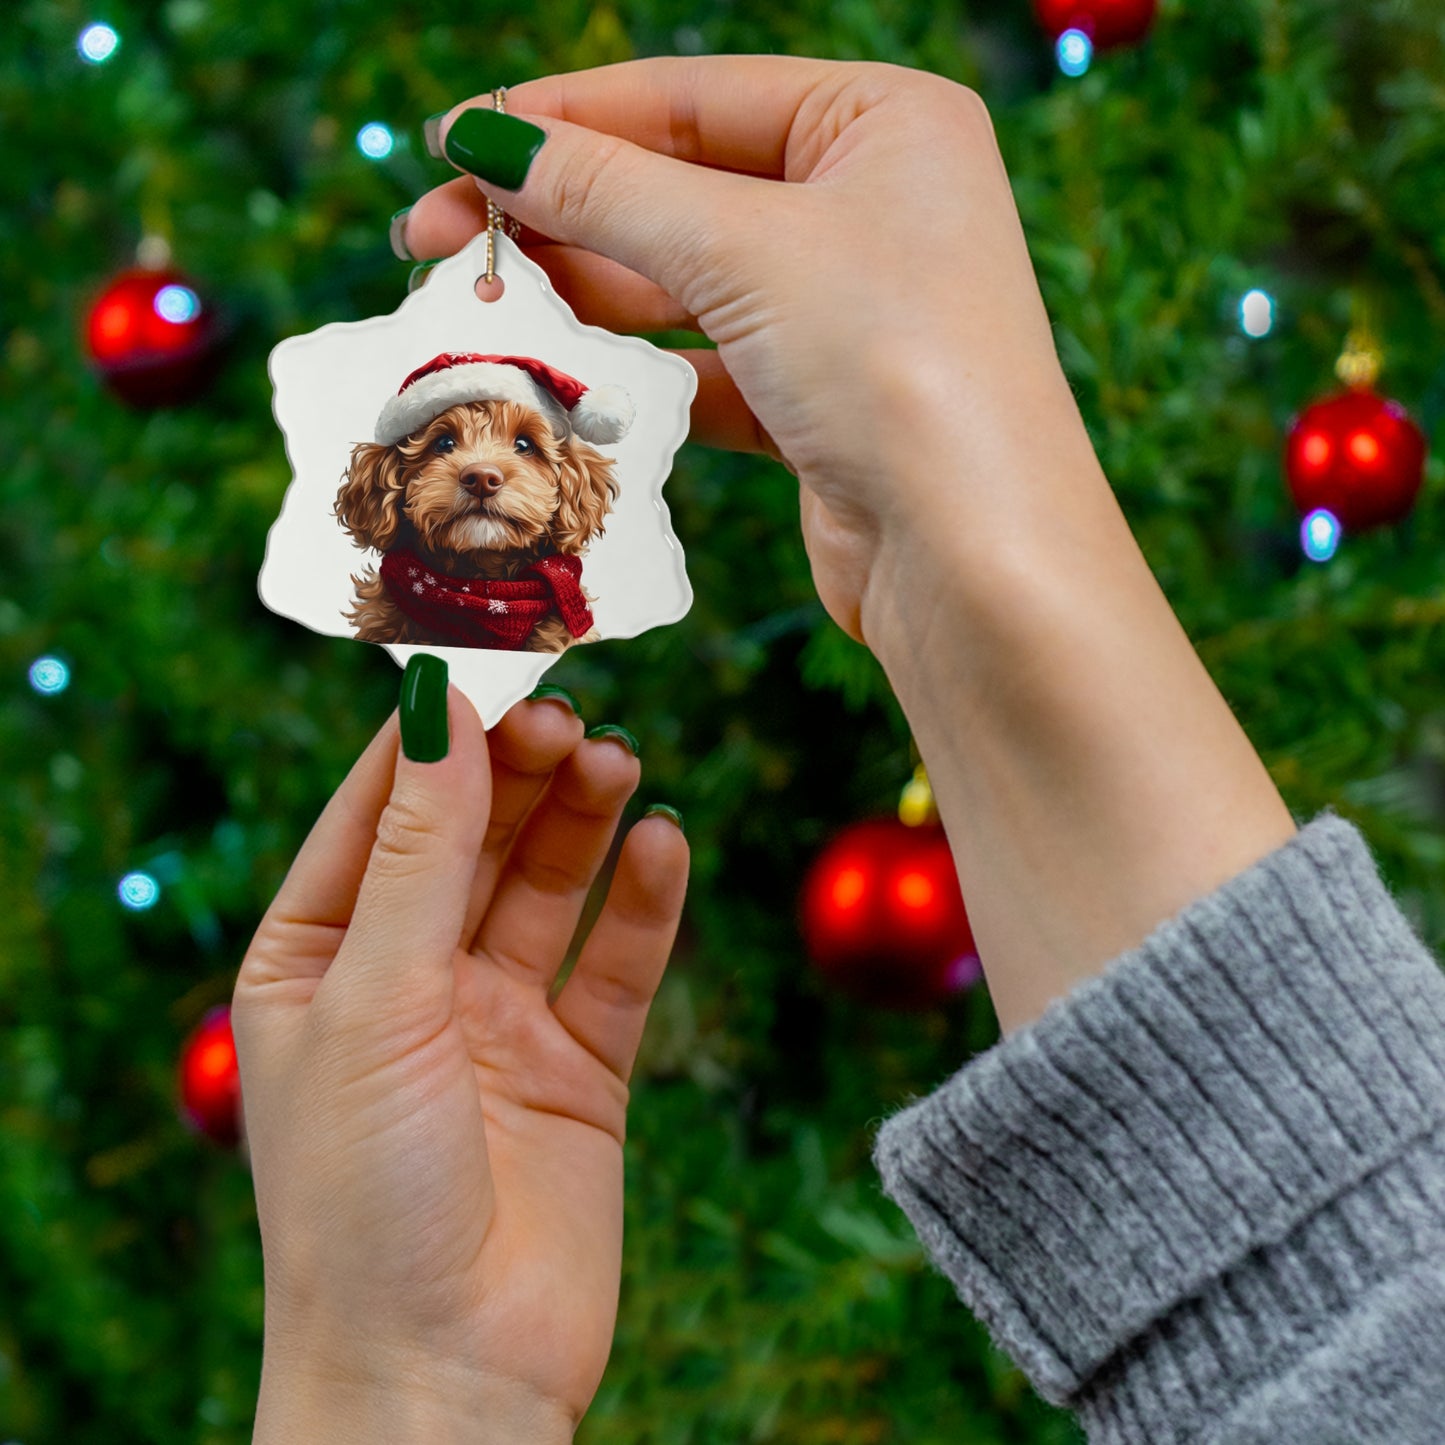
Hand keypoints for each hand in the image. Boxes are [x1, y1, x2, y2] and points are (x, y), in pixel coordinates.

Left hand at [232, 684, 687, 1440]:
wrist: (445, 1378)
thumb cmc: (362, 1198)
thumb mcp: (375, 1000)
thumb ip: (419, 852)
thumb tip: (439, 706)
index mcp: (317, 959)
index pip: (377, 812)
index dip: (434, 736)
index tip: (492, 660)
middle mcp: (407, 980)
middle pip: (473, 838)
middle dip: (519, 771)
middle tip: (573, 713)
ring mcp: (497, 1022)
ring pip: (549, 886)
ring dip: (584, 820)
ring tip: (620, 762)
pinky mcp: (579, 1068)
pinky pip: (616, 962)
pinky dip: (643, 902)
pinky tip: (664, 843)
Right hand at [402, 57, 1095, 644]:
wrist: (973, 558)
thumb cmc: (896, 366)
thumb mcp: (743, 249)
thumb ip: (608, 190)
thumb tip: (487, 141)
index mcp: (882, 121)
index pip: (690, 97)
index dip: (562, 118)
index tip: (453, 142)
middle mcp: (871, 205)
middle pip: (678, 188)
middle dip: (556, 212)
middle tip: (432, 238)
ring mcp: (846, 308)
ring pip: (685, 282)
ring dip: (583, 294)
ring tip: (479, 305)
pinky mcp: (820, 401)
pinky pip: (706, 364)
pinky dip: (636, 371)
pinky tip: (563, 375)